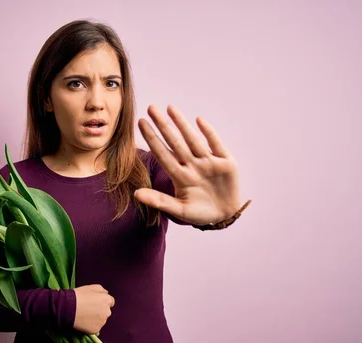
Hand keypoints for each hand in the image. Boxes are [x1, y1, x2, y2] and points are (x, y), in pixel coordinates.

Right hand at [73, 284, 114, 333]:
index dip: (102, 302)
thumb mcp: (91, 287)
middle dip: (100, 310)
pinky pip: (95, 327)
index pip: (110, 302)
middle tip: (89, 309)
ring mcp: (102, 322)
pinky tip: (84, 321)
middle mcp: (107, 312)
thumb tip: (106, 293)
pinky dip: (91, 325)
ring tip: (85, 315)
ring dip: (96, 318)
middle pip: (106, 311)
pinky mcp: (96, 330)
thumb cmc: (79, 295)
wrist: (68, 307)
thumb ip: (101, 290)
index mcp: (107, 300)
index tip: (95, 303)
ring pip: (101, 320)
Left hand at [135, 104, 244, 224]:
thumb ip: (159, 201)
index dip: (152, 139)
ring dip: (182, 124)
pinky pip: (216, 145)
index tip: (141, 123)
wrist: (224, 215)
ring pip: (193, 140)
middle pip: (175, 142)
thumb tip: (136, 194)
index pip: (163, 154)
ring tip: (170, 108)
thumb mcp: (179, 210)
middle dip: (163, 125)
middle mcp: (192, 165)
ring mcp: (208, 163)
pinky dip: (209, 133)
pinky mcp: (226, 163)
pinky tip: (199, 120)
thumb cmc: (199, 213)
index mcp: (180, 176)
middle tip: (151, 108)